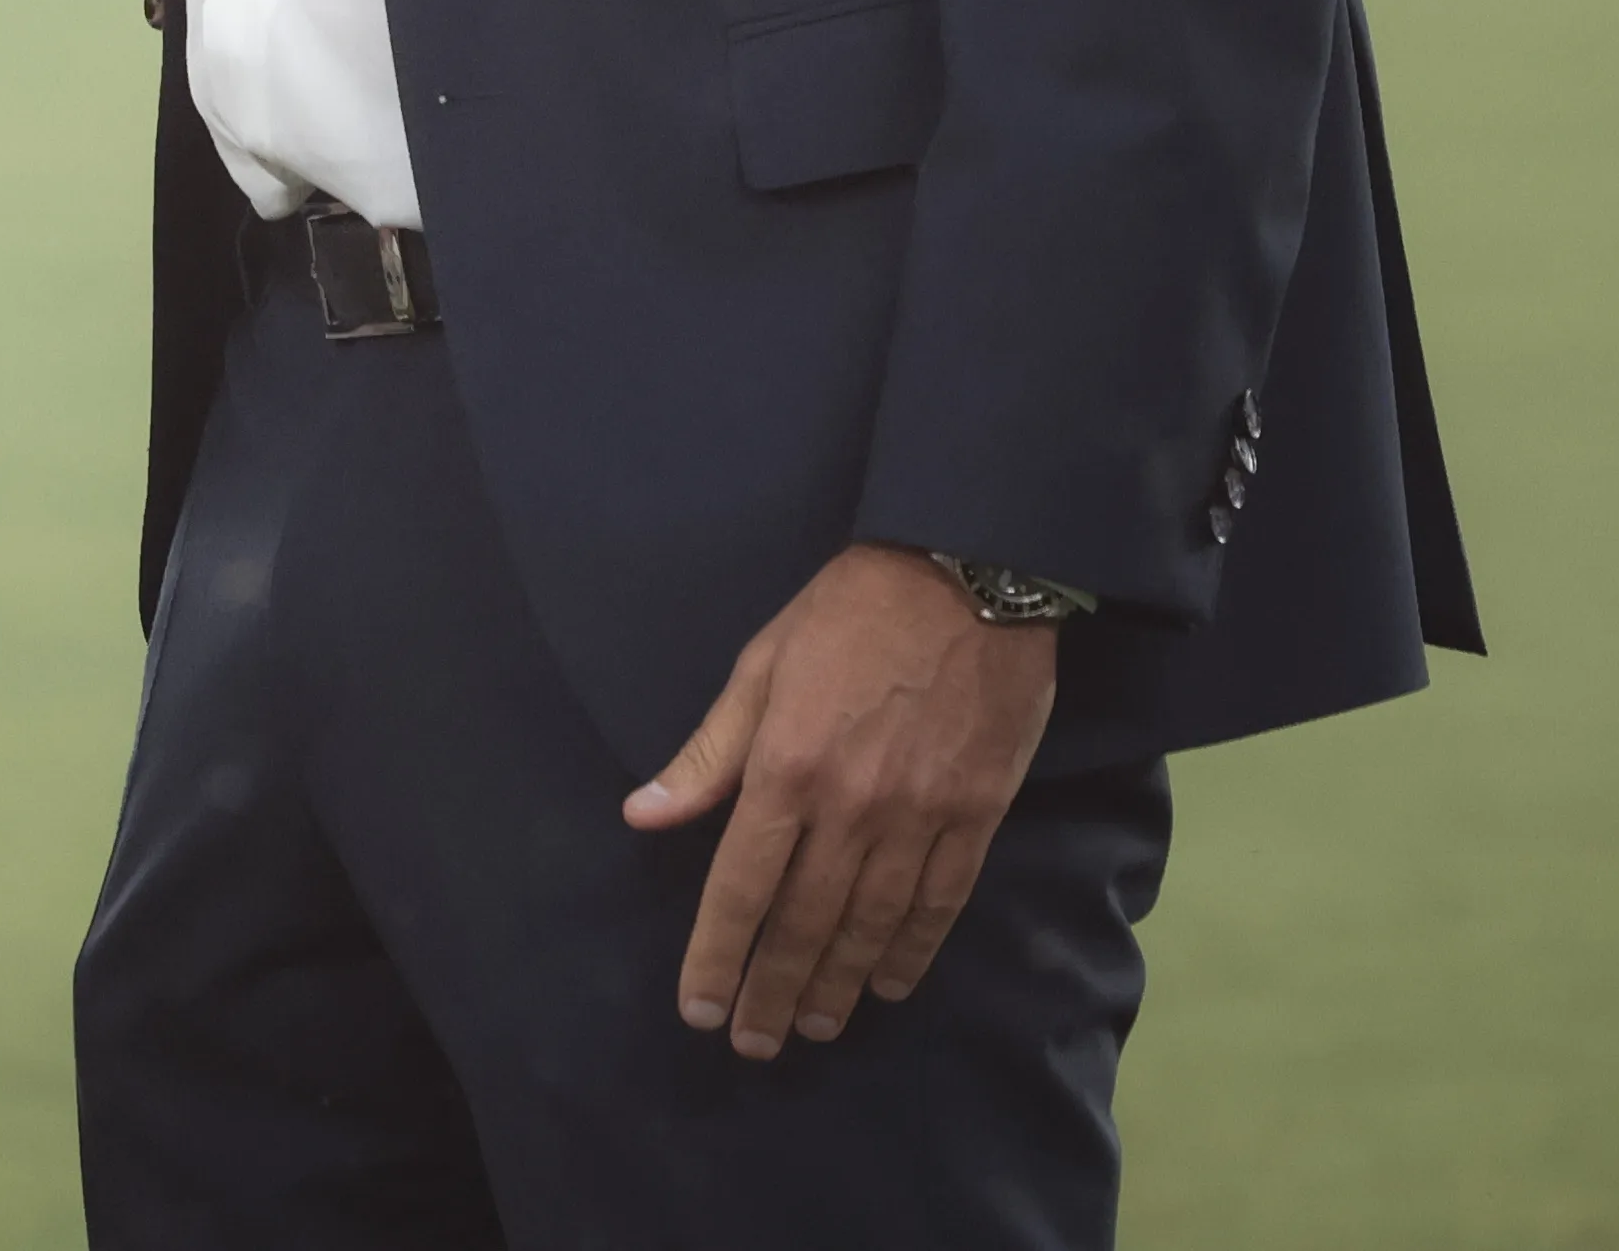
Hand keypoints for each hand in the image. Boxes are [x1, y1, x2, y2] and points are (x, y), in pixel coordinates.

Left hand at [622, 541, 1063, 1058]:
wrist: (966, 574)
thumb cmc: (846, 614)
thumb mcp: (759, 667)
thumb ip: (707, 754)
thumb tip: (642, 814)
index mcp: (786, 768)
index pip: (740, 886)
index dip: (717, 955)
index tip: (699, 1008)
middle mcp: (852, 807)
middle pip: (803, 923)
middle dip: (772, 991)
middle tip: (753, 1043)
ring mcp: (920, 816)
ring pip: (871, 925)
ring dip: (836, 984)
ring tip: (812, 1026)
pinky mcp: (976, 816)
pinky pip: (940, 903)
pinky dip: (911, 951)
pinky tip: (887, 984)